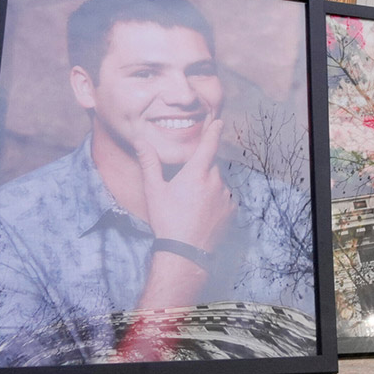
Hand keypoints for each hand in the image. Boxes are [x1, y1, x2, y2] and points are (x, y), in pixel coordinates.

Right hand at [135, 117, 233, 251]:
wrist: (184, 252)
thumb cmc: (166, 220)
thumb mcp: (154, 191)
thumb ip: (150, 163)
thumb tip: (141, 142)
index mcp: (196, 173)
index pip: (208, 144)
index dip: (213, 131)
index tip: (217, 121)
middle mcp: (215, 181)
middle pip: (211, 166)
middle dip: (202, 170)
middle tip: (187, 187)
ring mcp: (226, 196)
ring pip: (218, 183)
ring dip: (209, 187)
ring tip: (193, 205)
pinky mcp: (232, 210)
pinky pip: (225, 198)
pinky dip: (217, 200)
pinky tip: (204, 213)